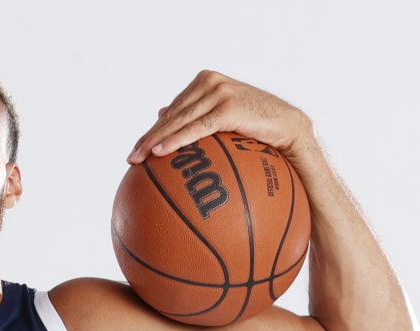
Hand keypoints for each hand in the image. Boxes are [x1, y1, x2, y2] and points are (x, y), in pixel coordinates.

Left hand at [127, 70, 312, 164]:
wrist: (289, 127)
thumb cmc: (258, 126)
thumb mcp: (223, 117)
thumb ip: (195, 113)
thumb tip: (162, 113)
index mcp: (205, 81)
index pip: (173, 110)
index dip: (152, 131)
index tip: (136, 151)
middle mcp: (209, 82)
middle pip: (171, 115)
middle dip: (148, 138)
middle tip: (131, 159)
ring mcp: (219, 92)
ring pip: (179, 120)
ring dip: (155, 142)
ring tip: (139, 159)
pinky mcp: (228, 108)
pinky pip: (196, 129)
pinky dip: (176, 141)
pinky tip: (159, 153)